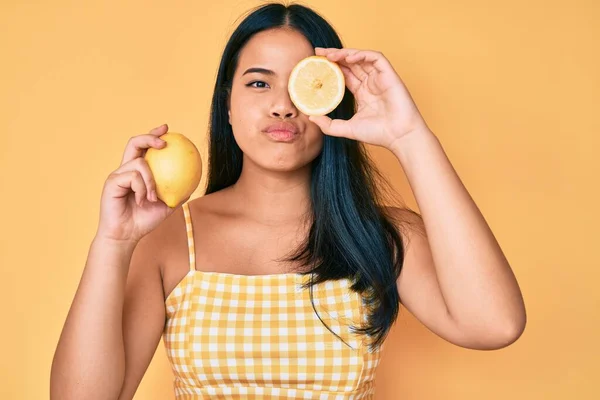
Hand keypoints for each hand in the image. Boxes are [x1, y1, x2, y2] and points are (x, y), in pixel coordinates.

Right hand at [96, 124, 188, 242]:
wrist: (126, 235)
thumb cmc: (144, 221)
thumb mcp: (166, 205)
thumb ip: (177, 192)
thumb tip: (194, 182)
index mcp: (137, 172)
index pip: (144, 147)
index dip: (154, 134)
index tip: (167, 129)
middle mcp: (125, 169)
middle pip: (134, 143)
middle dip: (150, 137)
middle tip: (164, 143)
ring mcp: (117, 175)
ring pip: (139, 163)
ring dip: (151, 180)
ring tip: (153, 197)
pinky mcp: (111, 182)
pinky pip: (133, 177)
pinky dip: (142, 189)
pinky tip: (143, 201)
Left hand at [309, 47, 430, 150]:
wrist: (399, 136)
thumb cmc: (378, 134)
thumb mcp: (347, 129)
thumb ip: (329, 125)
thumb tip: (310, 117)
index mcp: (362, 93)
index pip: (344, 75)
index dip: (331, 67)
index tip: (315, 64)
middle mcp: (370, 83)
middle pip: (350, 64)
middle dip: (334, 56)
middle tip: (318, 53)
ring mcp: (379, 78)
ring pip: (361, 58)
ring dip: (345, 53)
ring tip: (330, 55)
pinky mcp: (389, 75)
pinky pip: (376, 58)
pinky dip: (362, 55)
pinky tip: (349, 58)